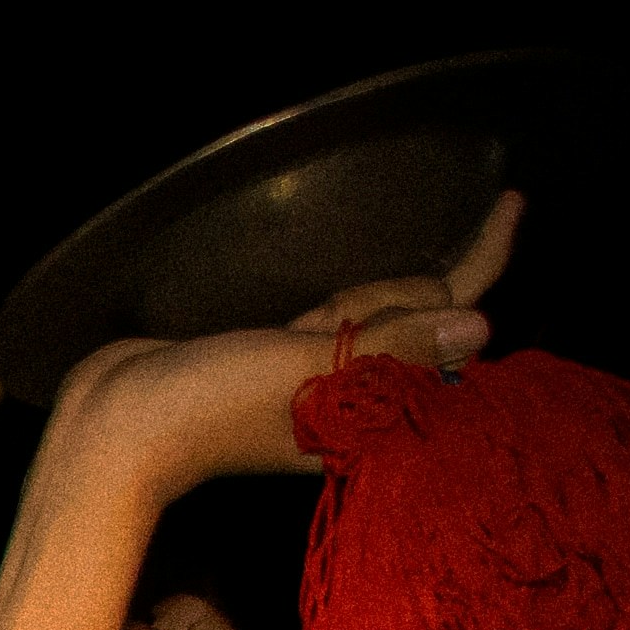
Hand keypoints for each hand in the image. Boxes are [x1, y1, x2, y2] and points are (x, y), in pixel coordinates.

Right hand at [44, 193, 516, 498]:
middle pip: (417, 315)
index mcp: (371, 411)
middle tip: (323, 318)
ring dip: (359, 298)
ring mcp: (323, 382)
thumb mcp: (308, 370)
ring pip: (378, 313)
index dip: (482, 263)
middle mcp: (358, 398)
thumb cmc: (208, 406)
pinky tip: (324, 309)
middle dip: (391, 292)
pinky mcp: (285, 367)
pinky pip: (341, 324)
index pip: (449, 328)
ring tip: (302, 324)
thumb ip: (393, 349)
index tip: (512, 202)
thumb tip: (478, 328)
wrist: (117, 427)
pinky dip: (345, 307)